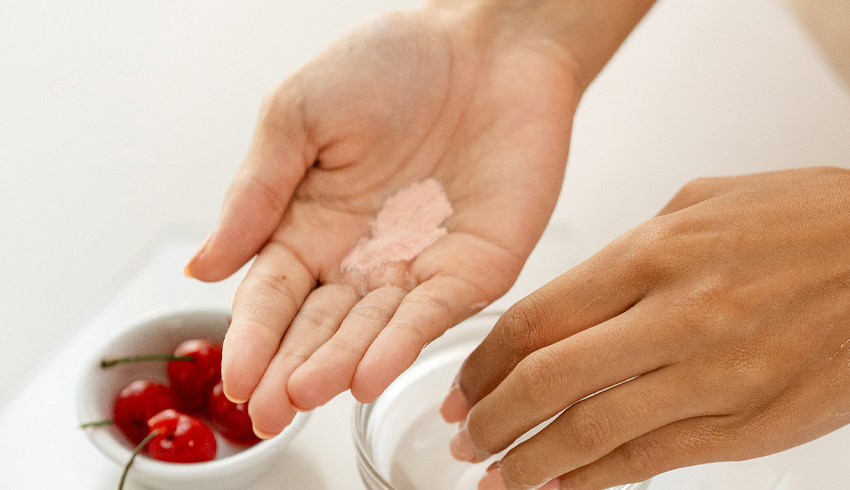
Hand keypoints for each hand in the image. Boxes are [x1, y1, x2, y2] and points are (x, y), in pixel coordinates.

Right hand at [185, 5, 579, 436]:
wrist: (488, 42)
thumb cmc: (392, 63)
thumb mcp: (299, 114)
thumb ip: (256, 191)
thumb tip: (204, 266)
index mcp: (310, 224)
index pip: (271, 295)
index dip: (252, 337)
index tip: (235, 379)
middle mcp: (359, 257)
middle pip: (317, 326)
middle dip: (289, 370)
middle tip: (266, 412)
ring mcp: (416, 268)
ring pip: (372, 330)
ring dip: (339, 364)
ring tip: (307, 394)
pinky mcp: (472, 268)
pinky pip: (434, 313)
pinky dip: (403, 342)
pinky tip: (369, 372)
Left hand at [442, 167, 849, 489]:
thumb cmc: (812, 223)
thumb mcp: (704, 204)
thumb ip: (631, 249)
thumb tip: (576, 293)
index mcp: (655, 254)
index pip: (535, 320)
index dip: (482, 362)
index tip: (462, 383)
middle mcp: (676, 317)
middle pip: (548, 382)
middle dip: (492, 419)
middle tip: (467, 437)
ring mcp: (714, 379)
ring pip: (592, 434)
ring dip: (531, 464)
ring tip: (498, 478)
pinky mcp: (750, 427)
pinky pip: (653, 461)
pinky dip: (596, 483)